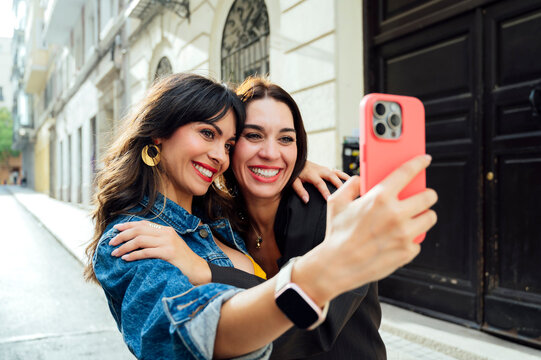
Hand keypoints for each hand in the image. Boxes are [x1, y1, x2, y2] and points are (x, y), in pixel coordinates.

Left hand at [109, 221, 210, 284]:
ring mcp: (168, 242)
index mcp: (166, 230)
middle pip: (139, 230)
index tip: (115, 230)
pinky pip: (146, 252)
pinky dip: (133, 255)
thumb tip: (136, 241)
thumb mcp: (169, 247)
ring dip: (124, 246)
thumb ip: (156, 241)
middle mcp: (166, 233)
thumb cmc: (181, 262)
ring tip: (115, 253)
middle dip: (122, 236)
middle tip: (111, 243)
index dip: (128, 226)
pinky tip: (126, 259)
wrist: (198, 270)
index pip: (143, 224)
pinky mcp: (168, 253)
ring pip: (140, 240)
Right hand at [293, 155, 437, 303]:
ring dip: (424, 215)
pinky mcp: (407, 251)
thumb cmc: (337, 234)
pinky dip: (411, 238)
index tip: (424, 160)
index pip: (407, 172)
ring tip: (413, 216)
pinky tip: (399, 237)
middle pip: (428, 196)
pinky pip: (419, 239)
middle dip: (426, 194)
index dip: (419, 163)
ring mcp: (404, 234)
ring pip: (430, 217)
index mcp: (380, 198)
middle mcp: (396, 214)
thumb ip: (351, 185)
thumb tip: (361, 180)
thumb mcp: (336, 202)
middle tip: (421, 195)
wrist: (337, 266)